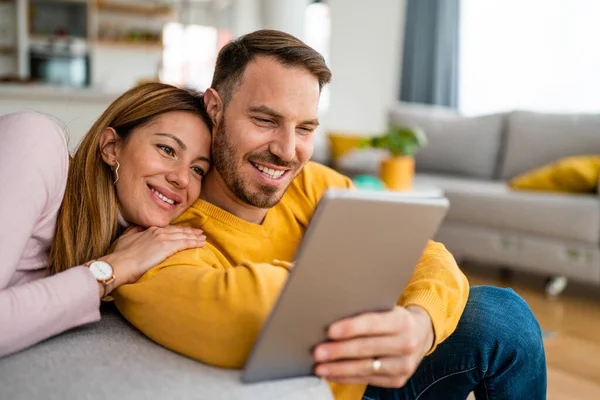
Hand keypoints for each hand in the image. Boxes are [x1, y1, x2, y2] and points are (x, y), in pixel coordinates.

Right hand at [100, 225, 205, 292]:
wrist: (119, 264)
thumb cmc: (120, 256)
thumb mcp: (126, 240)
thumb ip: (135, 233)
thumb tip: (139, 229)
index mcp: (149, 230)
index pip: (169, 229)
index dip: (179, 230)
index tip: (186, 230)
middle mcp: (158, 232)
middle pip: (179, 231)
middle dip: (190, 232)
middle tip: (200, 233)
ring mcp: (163, 238)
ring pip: (184, 236)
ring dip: (195, 237)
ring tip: (203, 238)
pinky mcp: (167, 247)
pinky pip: (185, 243)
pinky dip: (195, 242)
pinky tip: (201, 243)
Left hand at [313, 305, 433, 387]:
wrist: (420, 334)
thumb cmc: (394, 318)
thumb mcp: (387, 308)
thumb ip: (367, 312)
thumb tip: (333, 314)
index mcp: (401, 321)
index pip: (372, 324)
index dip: (351, 327)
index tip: (330, 331)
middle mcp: (406, 343)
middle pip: (366, 348)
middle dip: (338, 351)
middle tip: (318, 352)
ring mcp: (404, 365)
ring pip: (365, 368)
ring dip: (339, 368)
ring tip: (319, 367)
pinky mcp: (398, 380)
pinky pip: (367, 379)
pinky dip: (346, 377)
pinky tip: (332, 373)